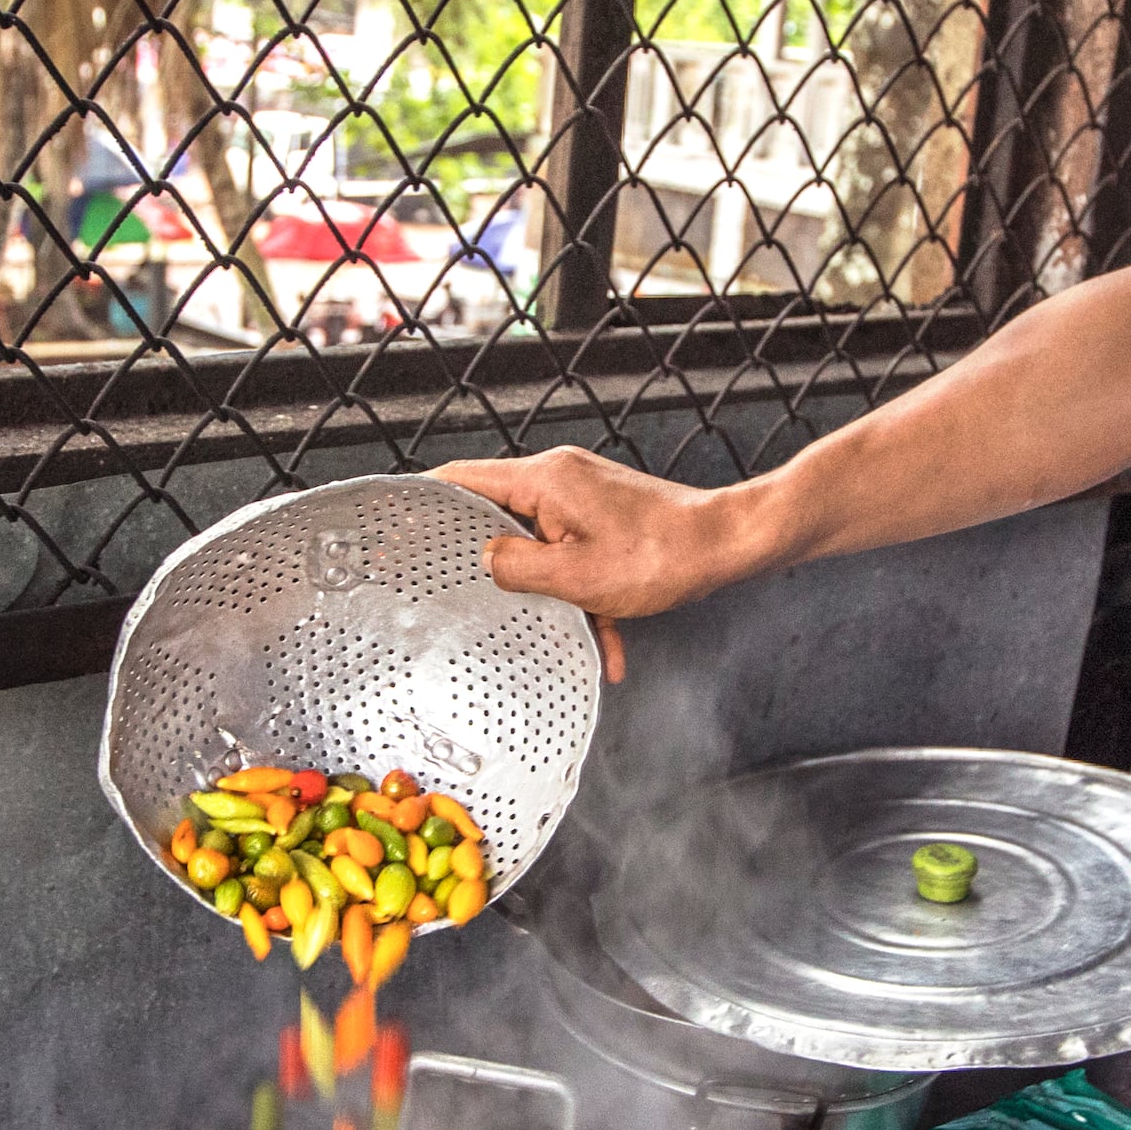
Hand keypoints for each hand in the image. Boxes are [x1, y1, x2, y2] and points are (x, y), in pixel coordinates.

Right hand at [440, 445, 773, 677]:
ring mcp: (585, 501)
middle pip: (500, 517)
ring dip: (549, 593)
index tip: (400, 528)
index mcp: (544, 480)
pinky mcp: (608, 522)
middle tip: (455, 591)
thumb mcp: (577, 576)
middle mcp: (561, 481)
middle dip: (487, 562)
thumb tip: (487, 563)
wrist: (730, 546)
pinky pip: (580, 561)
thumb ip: (517, 568)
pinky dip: (587, 600)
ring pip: (543, 548)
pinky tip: (608, 650)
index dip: (426, 503)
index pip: (463, 479)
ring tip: (549, 629)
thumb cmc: (664, 555)